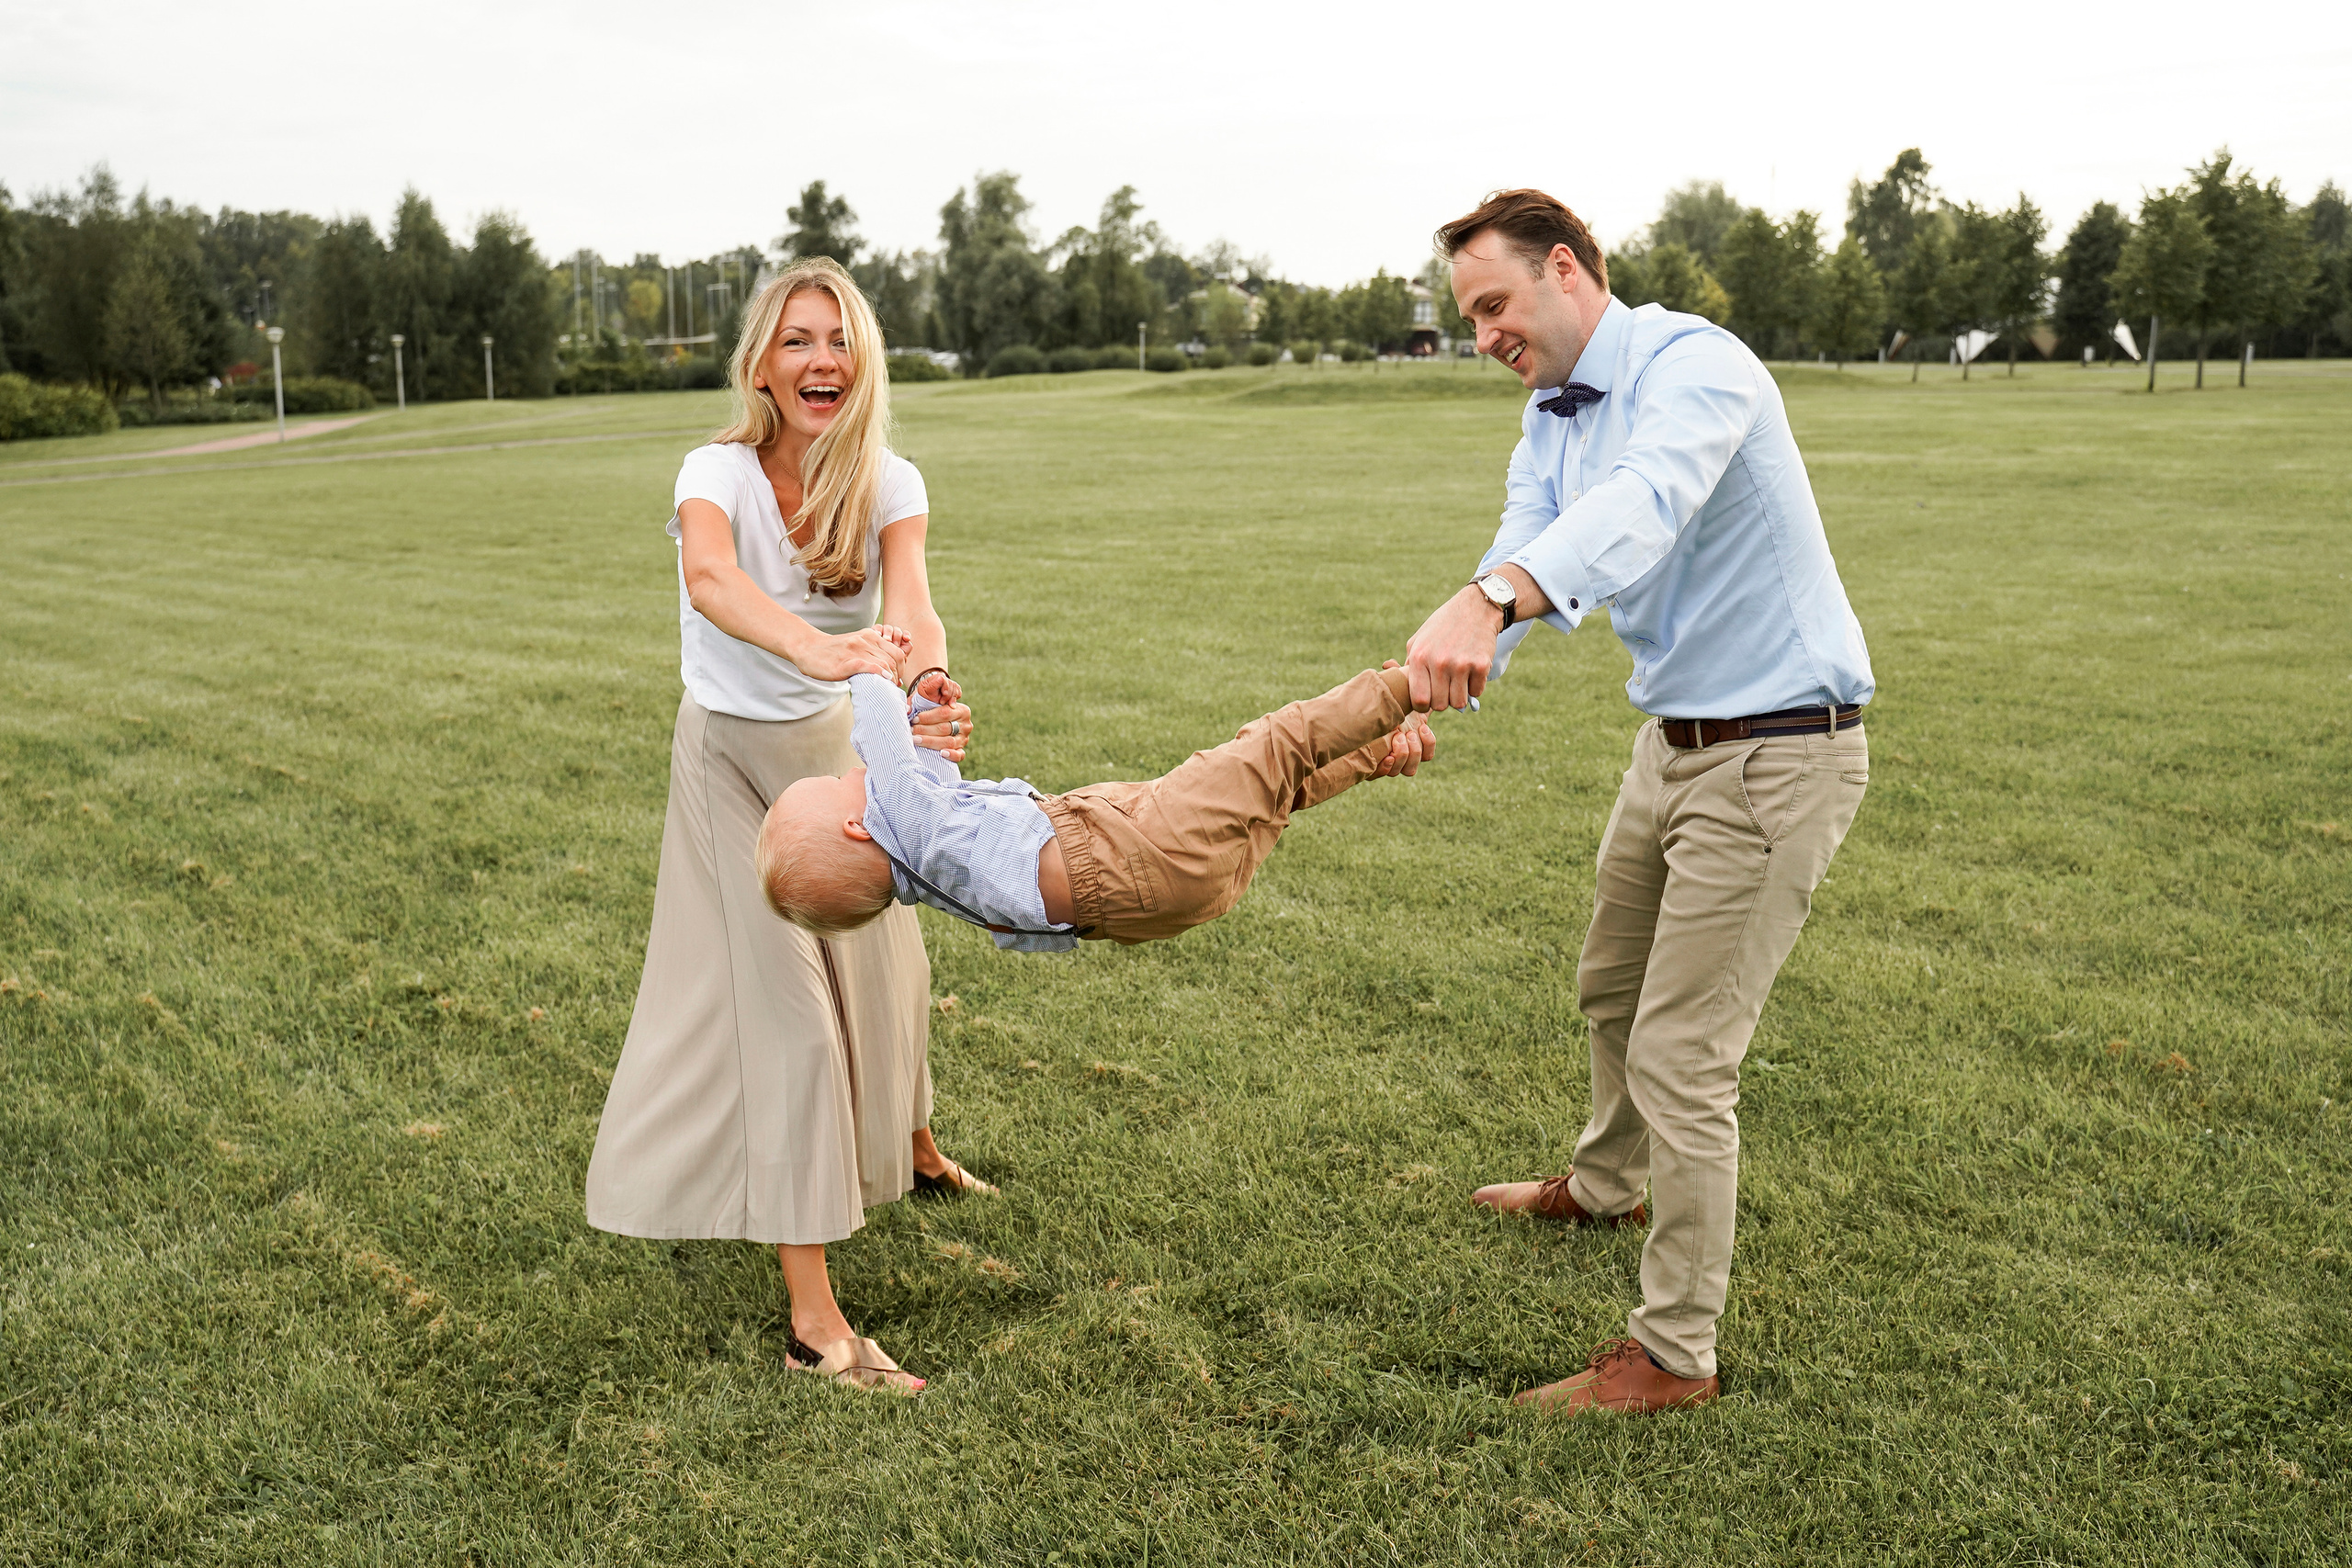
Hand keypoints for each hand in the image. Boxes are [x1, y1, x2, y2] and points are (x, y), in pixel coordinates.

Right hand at [792, 625, 906, 682]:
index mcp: (870, 636)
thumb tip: (887, 669)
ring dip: (890, 679)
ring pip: (885, 663)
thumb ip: (871, 651)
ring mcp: (856, 650)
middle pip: (894, 659)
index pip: (897, 652)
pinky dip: (880, 674)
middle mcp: (866, 640)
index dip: (902, 668)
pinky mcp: (847, 662)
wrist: (808, 648)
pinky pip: (870, 666)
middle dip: (898, 675)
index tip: (897, 679)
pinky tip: (882, 680)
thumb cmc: (832, 651)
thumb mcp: (856, 645)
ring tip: (887, 688)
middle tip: (893, 687)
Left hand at [908, 669, 973, 763]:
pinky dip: (952, 755)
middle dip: (926, 730)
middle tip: (911, 730)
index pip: (945, 713)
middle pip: (945, 728)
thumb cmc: (929, 706)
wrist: (935, 715)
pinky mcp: (961, 749)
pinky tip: (941, 754)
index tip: (914, 718)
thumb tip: (910, 705)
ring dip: (931, 742)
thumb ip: (923, 693)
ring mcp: (965, 738)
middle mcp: (966, 724)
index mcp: (962, 709)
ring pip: (949, 742)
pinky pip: (960, 755)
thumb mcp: (927, 696)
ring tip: (916, 740)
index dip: (928, 717)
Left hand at [1372, 662, 1436, 776]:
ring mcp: (1388, 759)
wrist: (1351, 715)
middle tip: (1408, 733)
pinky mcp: (1374, 766)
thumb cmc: (1373, 700)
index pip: (1427, 751)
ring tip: (1397, 738)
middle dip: (1416, 749)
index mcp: (1409, 736)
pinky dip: (1389, 766)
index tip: (1422, 728)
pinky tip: (1385, 755)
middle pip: (1419, 763)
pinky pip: (1387, 774)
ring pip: (1407, 771)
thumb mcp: (1388, 688)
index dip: (1428, 744)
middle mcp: (1401, 751)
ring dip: (1406, 756)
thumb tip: (1388, 662)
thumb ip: (1394, 675)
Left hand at [1405, 585, 1503, 712]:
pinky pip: (1476, 692)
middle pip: (1440, 705)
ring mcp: (1461, 664)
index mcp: (1420, 657)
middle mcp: (1439, 662)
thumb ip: (1410, 664)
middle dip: (1443, 699)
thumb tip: (1403, 689)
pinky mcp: (1481, 665)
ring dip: (1459, 695)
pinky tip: (1471, 671)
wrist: (1476, 608)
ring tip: (1458, 679)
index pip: (1419, 700)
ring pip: (1459, 702)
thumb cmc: (1444, 625)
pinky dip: (1475, 686)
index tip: (1429, 699)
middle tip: (1446, 686)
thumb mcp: (1419, 639)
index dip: (1423, 704)